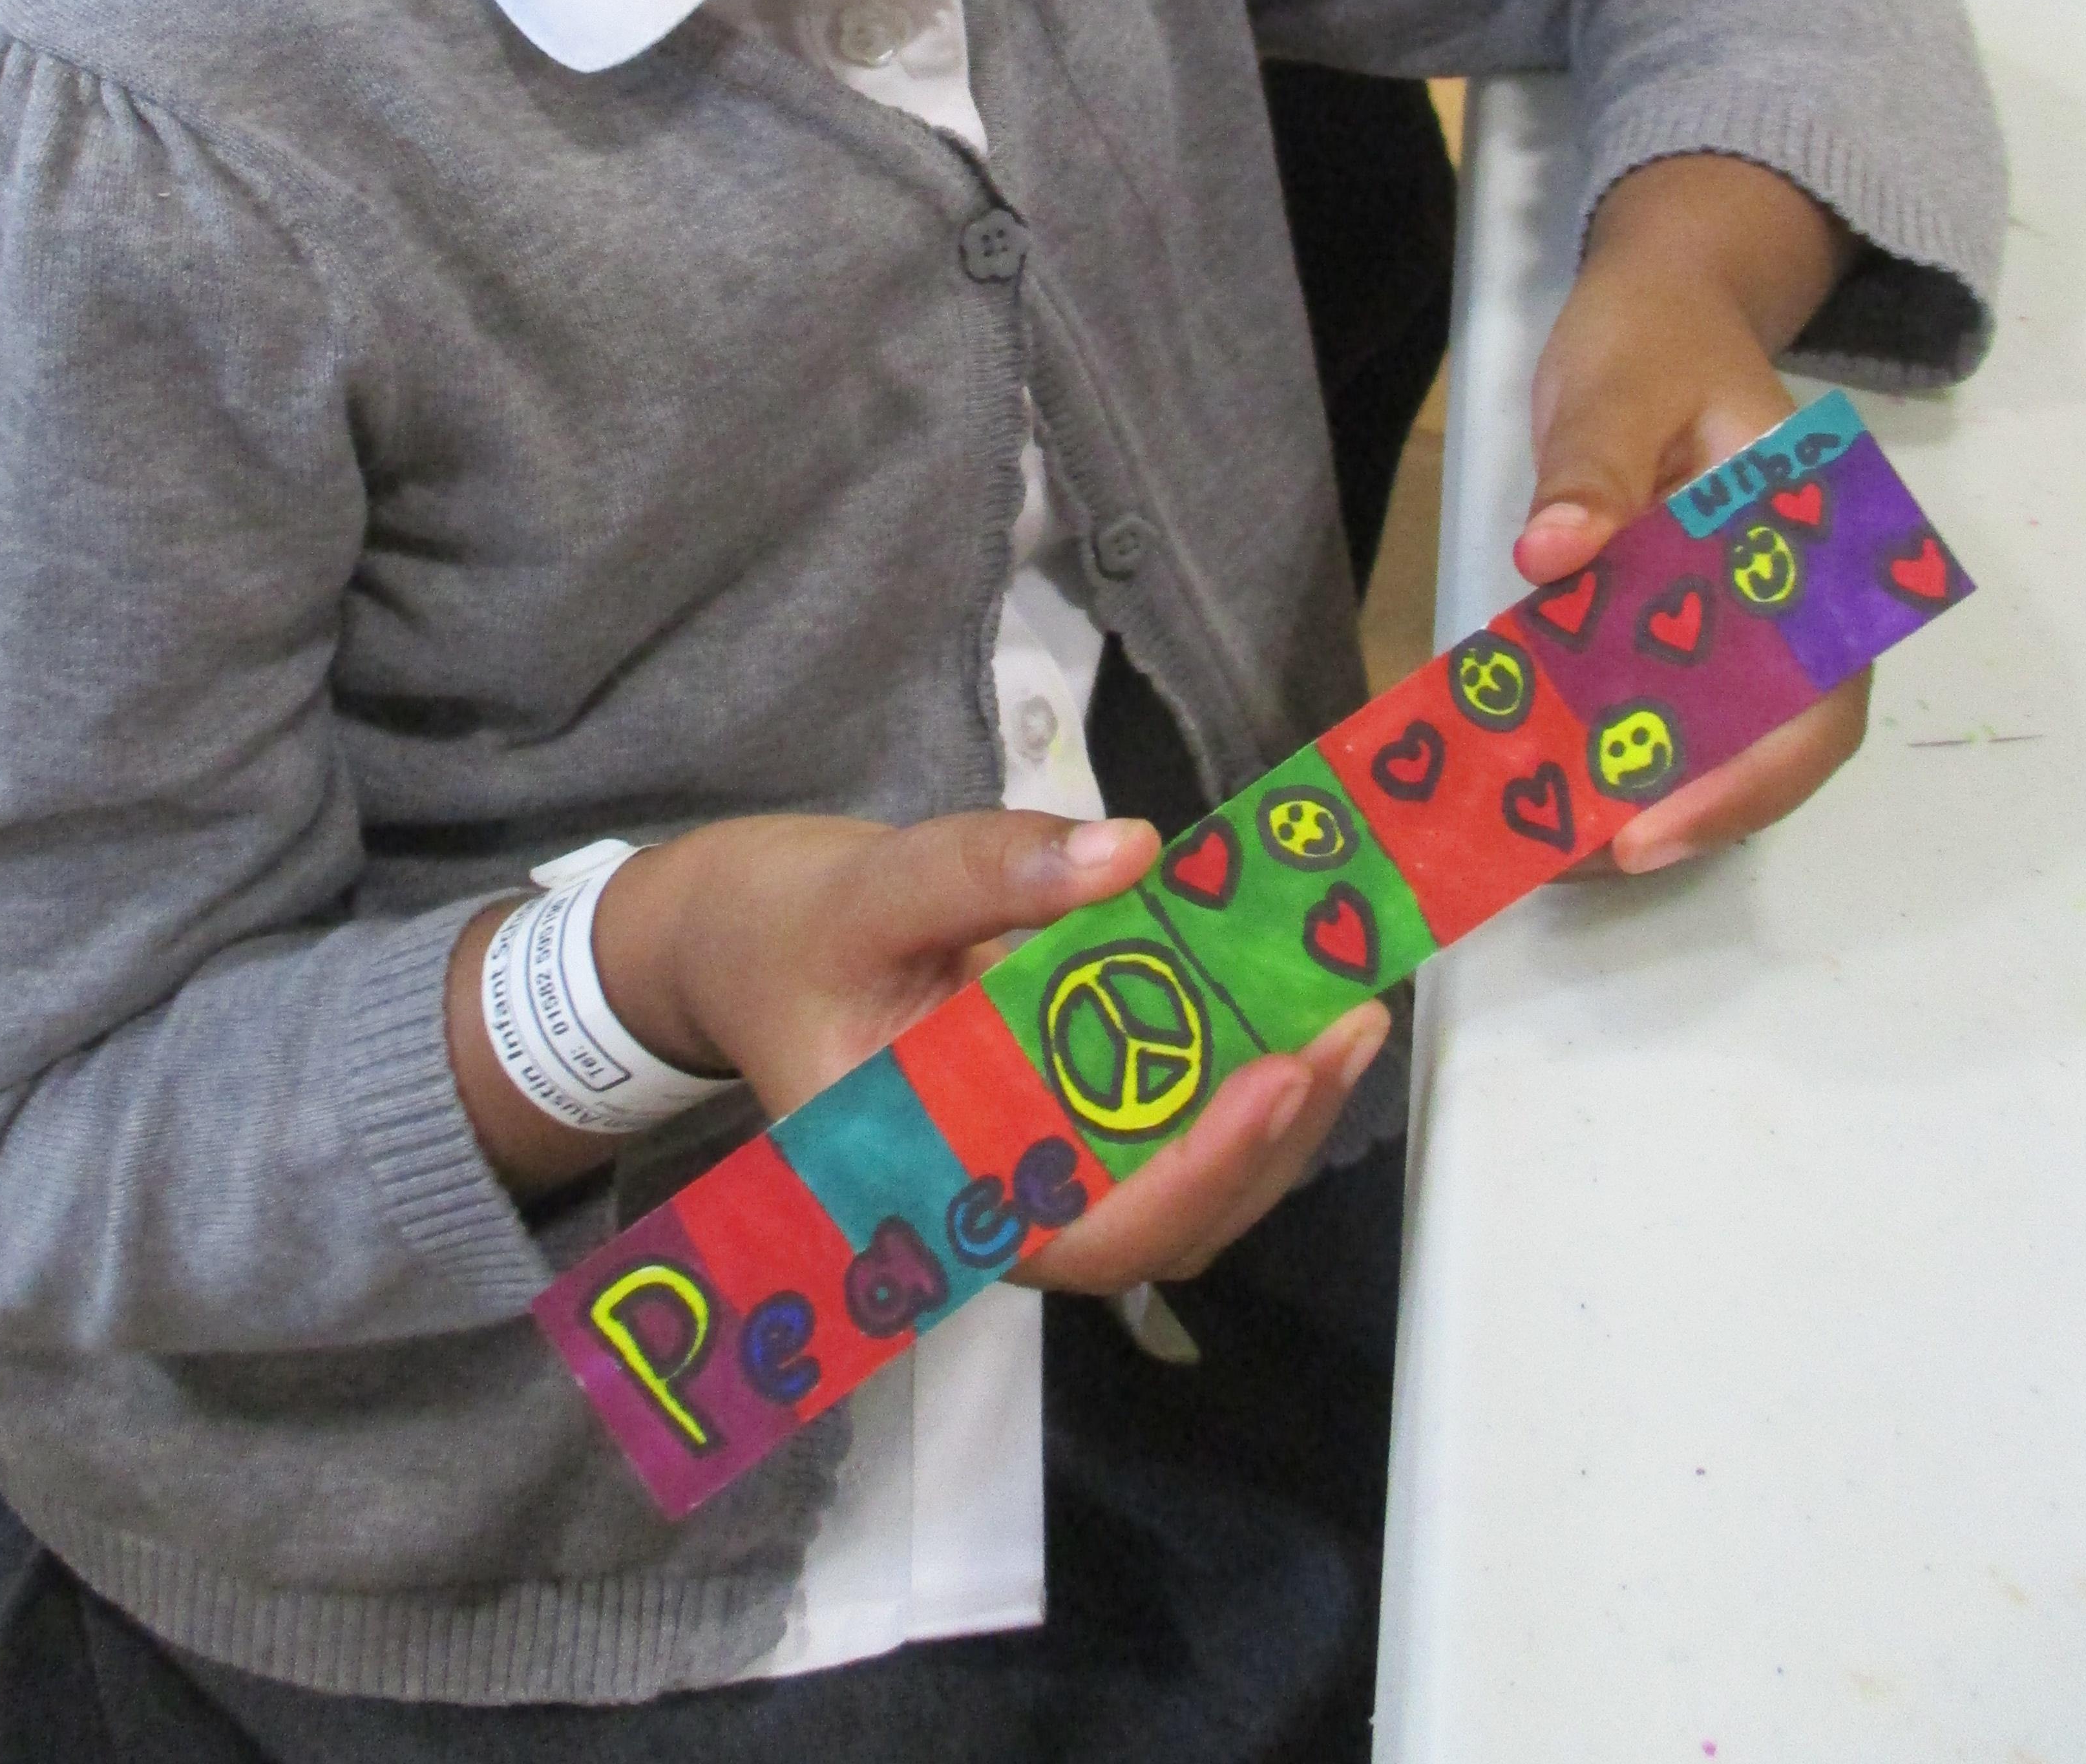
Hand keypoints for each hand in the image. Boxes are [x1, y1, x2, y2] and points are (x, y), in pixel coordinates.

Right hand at [450, 809, 1391, 1282]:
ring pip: (1176, 1185)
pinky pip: (1160, 1124)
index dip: (1189, 1176)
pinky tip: (1289, 1000)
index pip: (1079, 1236)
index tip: (1270, 1082)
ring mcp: (1033, 1165)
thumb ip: (986, 869)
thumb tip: (1133, 850)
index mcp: (928, 1186)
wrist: (741, 945)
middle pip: (1156, 1224)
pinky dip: (1232, 1072)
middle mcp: (994, 1200)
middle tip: (1340, 1027)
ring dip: (1269, 1114)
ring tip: (1344, 1010)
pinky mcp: (1059, 1119)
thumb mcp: (866, 888)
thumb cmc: (784, 935)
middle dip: (1262, 1140)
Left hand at [1514, 153, 1870, 878]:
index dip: (1745, 785)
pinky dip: (1610, 747)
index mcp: (1816, 546)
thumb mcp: (1616, 382)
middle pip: (1769, 747)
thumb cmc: (1652, 333)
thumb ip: (1591, 465)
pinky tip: (1535, 772)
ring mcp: (1748, 614)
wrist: (1663, 299)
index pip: (1815, 700)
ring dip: (1639, 796)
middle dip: (1677, 816)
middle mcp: (1801, 599)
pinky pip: (1666, 704)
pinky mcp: (1694, 620)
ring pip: (1718, 741)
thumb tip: (1553, 556)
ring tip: (1542, 839)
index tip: (1647, 834)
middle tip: (1567, 857)